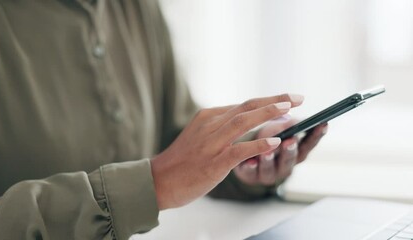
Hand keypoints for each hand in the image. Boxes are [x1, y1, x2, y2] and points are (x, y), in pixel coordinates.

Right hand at [151, 94, 303, 209]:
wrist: (160, 180)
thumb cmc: (182, 160)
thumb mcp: (200, 136)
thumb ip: (221, 127)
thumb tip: (245, 121)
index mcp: (208, 117)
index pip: (243, 105)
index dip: (268, 101)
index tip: (287, 100)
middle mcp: (210, 125)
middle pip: (246, 107)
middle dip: (274, 101)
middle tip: (297, 97)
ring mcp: (211, 143)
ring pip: (243, 122)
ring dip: (268, 114)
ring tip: (290, 111)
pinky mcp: (213, 163)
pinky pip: (238, 150)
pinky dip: (258, 145)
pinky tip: (274, 142)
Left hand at [234, 118, 327, 185]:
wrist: (249, 165)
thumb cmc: (268, 142)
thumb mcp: (281, 131)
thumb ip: (289, 124)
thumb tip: (292, 106)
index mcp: (295, 152)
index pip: (308, 144)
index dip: (316, 135)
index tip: (323, 123)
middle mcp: (284, 165)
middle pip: (289, 159)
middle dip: (290, 150)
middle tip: (290, 140)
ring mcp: (267, 173)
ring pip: (269, 169)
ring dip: (268, 160)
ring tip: (266, 153)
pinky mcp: (250, 176)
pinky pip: (250, 174)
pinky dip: (250, 168)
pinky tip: (249, 162)